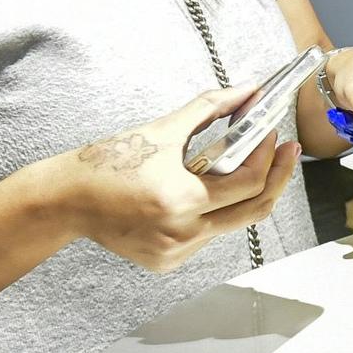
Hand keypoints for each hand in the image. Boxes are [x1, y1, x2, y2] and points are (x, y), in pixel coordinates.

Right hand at [49, 87, 301, 272]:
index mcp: (181, 201)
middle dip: (276, 178)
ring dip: (241, 194)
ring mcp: (175, 253)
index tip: (272, 133)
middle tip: (288, 151)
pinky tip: (204, 190)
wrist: (64, 200)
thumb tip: (248, 90)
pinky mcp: (166, 263)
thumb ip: (211, 107)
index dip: (267, 156)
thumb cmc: (108, 161)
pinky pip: (207, 235)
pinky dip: (214, 211)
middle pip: (253, 211)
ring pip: (230, 223)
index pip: (248, 183)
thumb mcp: (163, 129)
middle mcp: (182, 234)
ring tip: (242, 162)